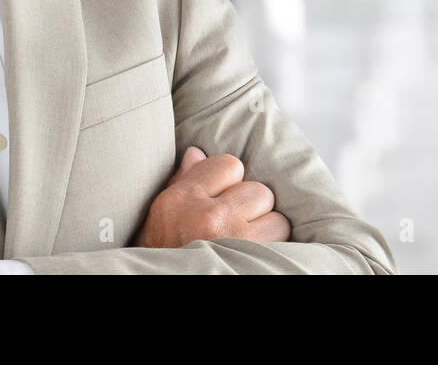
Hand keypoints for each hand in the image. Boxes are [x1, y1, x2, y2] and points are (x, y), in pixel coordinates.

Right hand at [135, 146, 290, 247]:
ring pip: (276, 218)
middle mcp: (207, 217)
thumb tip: (197, 153)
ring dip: (267, 231)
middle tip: (234, 228)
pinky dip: (274, 249)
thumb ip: (182, 182)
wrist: (155, 284)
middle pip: (258, 191)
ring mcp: (233, 240)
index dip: (229, 183)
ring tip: (246, 244)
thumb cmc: (161, 255)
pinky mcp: (252, 262)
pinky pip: (283, 243)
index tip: (221, 200)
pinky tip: (254, 256)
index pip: (228, 165)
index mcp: (180, 201)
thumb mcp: (161, 217)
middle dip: (251, 209)